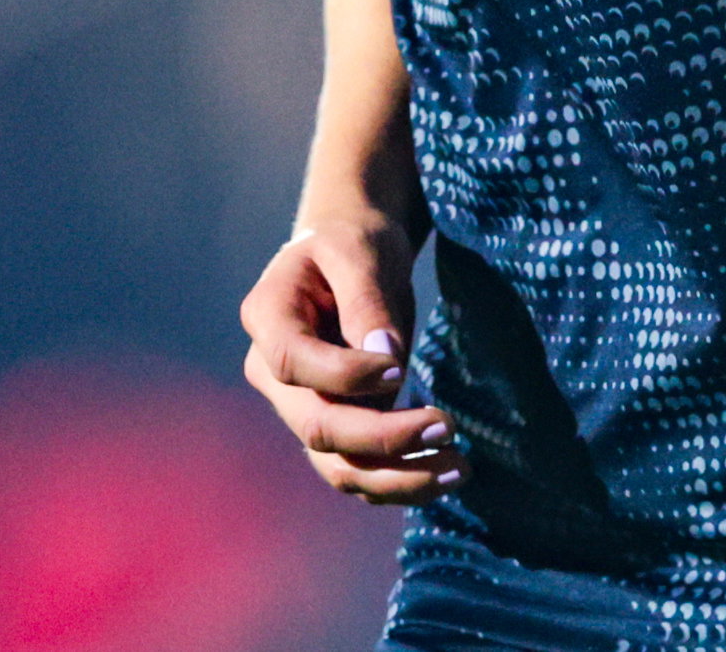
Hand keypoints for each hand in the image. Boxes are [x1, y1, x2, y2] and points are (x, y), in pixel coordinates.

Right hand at [239, 215, 464, 502]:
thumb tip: (388, 358)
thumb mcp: (359, 253)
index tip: (401, 366)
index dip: (345, 376)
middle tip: (447, 427)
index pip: (294, 362)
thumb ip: (367, 303)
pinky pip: (358, 471)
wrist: (351, 258)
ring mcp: (299, 407)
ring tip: (458, 469)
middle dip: (383, 438)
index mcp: (267, 317)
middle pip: (317, 426)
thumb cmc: (352, 244)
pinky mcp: (333, 427)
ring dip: (397, 478)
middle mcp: (271, 373)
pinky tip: (445, 473)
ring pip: (336, 467)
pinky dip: (400, 481)